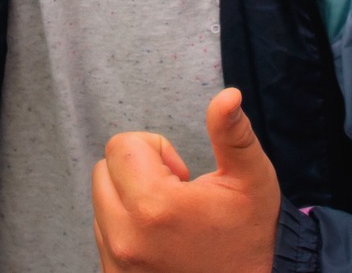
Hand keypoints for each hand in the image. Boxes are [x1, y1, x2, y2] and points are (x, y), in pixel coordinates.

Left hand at [92, 88, 280, 272]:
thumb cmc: (251, 235)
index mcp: (155, 206)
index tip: (182, 175)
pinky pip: (102, 235)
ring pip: (100, 203)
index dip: (156, 150)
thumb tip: (228, 96)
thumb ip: (232, 133)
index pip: (121, 145)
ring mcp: (117, 263)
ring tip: (170, 218)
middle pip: (104, 170)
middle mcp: (126, 238)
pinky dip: (124, 228)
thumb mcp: (251, 178)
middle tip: (176, 193)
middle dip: (137, 170)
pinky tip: (159, 238)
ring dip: (129, 199)